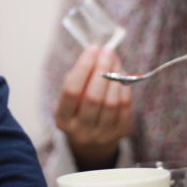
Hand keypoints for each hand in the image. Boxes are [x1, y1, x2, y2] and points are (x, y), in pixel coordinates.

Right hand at [55, 45, 132, 169]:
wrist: (92, 138)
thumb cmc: (78, 107)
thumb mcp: (70, 94)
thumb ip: (79, 75)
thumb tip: (99, 52)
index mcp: (62, 120)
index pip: (71, 91)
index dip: (82, 67)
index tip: (92, 49)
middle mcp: (80, 132)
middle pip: (93, 97)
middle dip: (101, 69)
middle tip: (106, 51)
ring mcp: (102, 135)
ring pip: (111, 102)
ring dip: (115, 76)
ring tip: (114, 60)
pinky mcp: (121, 132)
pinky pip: (125, 105)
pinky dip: (124, 86)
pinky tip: (121, 74)